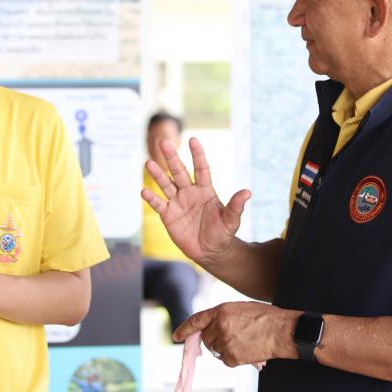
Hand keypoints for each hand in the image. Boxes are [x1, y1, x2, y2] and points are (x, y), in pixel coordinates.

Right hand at [141, 137, 250, 267]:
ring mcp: (177, 202)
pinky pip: (158, 204)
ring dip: (157, 175)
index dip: (197, 155)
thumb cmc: (222, 233)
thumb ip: (235, 206)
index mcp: (205, 190)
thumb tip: (247, 192)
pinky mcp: (168, 215)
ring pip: (166, 184)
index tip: (193, 140)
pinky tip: (144, 191)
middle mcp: (189, 192)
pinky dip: (151, 198)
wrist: (210, 251)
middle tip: (163, 141)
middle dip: (171, 157)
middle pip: (179, 171)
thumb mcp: (231, 221)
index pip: (201, 169)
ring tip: (148, 162)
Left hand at [173, 302, 295, 366]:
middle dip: (214, 340)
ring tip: (244, 342)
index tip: (177, 336)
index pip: (197, 320)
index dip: (185, 329)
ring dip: (224, 349)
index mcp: (221, 310)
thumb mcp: (242, 309)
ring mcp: (224, 342)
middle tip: (232, 338)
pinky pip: (226, 360)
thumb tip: (214, 329)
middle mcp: (219, 325)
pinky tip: (248, 351)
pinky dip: (234, 358)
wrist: (283, 331)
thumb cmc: (267, 318)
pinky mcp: (231, 356)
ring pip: (215, 351)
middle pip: (206, 338)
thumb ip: (224, 316)